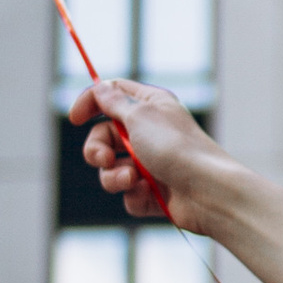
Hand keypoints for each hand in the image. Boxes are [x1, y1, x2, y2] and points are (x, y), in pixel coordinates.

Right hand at [73, 79, 237, 232]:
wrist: (207, 191)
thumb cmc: (176, 148)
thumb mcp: (140, 116)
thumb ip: (114, 103)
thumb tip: (100, 87)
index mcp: (150, 106)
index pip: (112, 96)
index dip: (91, 103)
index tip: (75, 119)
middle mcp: (149, 133)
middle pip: (104, 137)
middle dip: (97, 150)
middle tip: (104, 159)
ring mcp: (151, 164)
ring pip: (111, 170)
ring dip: (114, 177)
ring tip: (131, 180)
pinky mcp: (154, 192)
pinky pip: (127, 194)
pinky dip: (134, 195)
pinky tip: (150, 194)